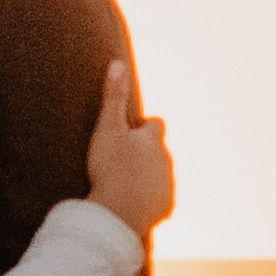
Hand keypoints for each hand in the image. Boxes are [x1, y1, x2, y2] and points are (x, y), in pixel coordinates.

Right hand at [86, 51, 175, 233]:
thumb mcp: (107, 128)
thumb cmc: (111, 167)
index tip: (130, 132)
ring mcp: (168, 185)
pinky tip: (134, 205)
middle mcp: (167, 160)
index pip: (157, 124)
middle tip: (122, 160)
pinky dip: (150, 201)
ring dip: (149, 178)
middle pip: (160, 152)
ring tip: (126, 184)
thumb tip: (118, 63)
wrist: (119, 211)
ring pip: (162, 176)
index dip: (144, 126)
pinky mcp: (166, 208)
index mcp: (153, 140)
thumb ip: (113, 97)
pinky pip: (161, 202)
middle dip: (147, 154)